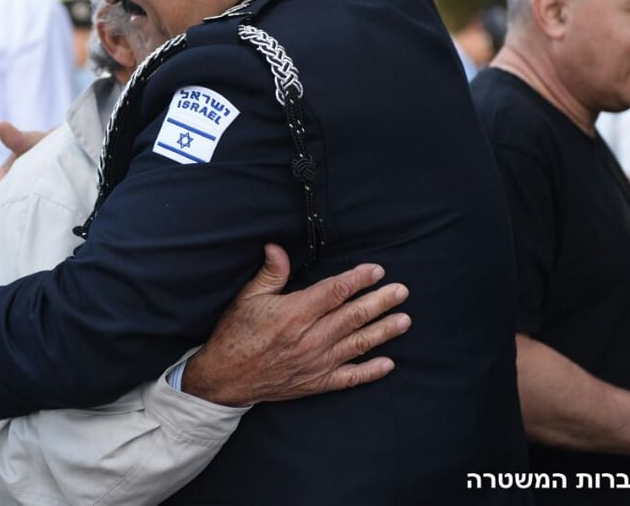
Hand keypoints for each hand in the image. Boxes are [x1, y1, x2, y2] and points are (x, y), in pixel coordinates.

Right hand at [0, 121, 49, 276]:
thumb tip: (2, 127)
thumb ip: (22, 139)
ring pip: (1, 229)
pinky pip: (17, 229)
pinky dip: (10, 245)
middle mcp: (6, 193)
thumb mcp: (39, 142)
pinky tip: (9, 263)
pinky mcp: (31, 209)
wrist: (76, 148)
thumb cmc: (54, 143)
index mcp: (3, 179)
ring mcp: (18, 202)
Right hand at [181, 244, 409, 406]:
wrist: (225, 378)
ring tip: (404, 320)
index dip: (358, 279)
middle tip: (401, 291)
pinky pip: (350, 377)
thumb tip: (277, 246)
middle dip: (380, 301)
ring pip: (358, 343)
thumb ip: (270, 273)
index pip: (335, 291)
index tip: (376, 271)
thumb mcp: (247, 297)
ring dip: (383, 331)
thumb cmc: (235, 334)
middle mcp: (310, 338)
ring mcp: (316, 362)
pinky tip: (388, 363)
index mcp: (294, 313)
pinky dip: (370, 371)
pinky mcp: (316, 382)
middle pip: (353, 316)